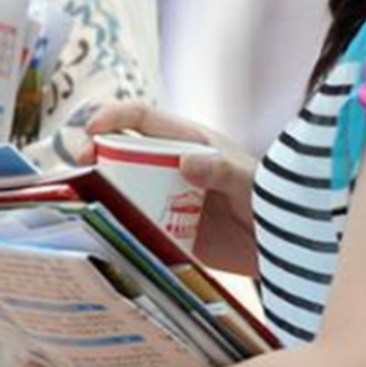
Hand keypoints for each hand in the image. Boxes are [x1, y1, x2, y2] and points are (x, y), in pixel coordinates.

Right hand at [89, 102, 259, 274]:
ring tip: (84, 197)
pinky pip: (133, 226)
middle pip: (123, 152)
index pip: (144, 119)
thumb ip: (223, 170)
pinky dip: (115, 227)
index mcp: (188, 142)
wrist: (281, 249)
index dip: (114, 116)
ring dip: (101, 190)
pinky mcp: (165, 231)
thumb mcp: (251, 182)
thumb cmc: (272, 202)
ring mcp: (165, 198)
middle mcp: (170, 166)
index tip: (91, 128)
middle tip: (84, 165)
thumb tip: (186, 163)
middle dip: (97, 153)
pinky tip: (102, 233)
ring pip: (122, 188)